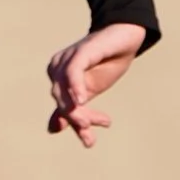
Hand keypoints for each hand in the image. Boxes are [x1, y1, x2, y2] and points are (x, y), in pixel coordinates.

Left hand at [44, 22, 147, 148]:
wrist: (127, 38)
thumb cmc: (107, 63)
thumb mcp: (90, 91)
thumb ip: (72, 108)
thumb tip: (52, 129)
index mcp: (57, 78)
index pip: (63, 107)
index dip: (76, 125)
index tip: (90, 141)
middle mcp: (56, 67)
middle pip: (62, 102)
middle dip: (78, 120)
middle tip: (94, 134)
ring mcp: (66, 59)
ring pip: (65, 92)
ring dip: (79, 110)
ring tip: (97, 122)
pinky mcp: (79, 52)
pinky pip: (72, 72)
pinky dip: (75, 88)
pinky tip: (82, 101)